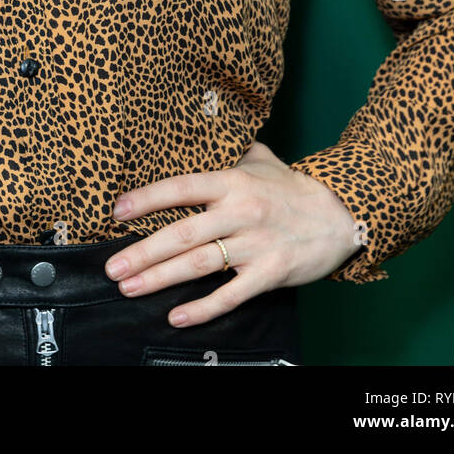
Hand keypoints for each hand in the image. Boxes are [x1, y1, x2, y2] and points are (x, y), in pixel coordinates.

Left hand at [104, 140, 363, 326]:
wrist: (341, 216)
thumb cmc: (292, 188)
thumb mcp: (261, 160)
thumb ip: (229, 153)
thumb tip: (200, 136)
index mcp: (233, 181)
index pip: (181, 187)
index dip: (147, 199)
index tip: (117, 211)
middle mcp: (240, 211)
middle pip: (182, 233)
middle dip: (142, 251)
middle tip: (112, 267)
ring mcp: (255, 244)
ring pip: (198, 264)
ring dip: (160, 279)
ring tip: (129, 288)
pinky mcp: (270, 273)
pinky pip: (231, 294)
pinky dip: (203, 309)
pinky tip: (176, 316)